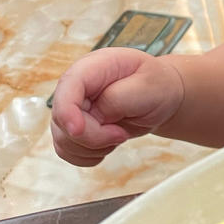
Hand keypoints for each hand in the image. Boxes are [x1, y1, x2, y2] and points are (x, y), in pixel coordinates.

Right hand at [50, 47, 185, 166]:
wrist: (160, 96)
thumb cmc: (155, 86)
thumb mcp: (148, 86)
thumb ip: (118, 98)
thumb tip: (95, 115)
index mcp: (93, 67)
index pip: (68, 86)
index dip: (66, 111)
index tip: (78, 130)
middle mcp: (76, 87)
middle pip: (62, 120)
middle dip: (93, 137)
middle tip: (122, 134)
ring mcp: (73, 108)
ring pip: (63, 140)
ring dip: (93, 148)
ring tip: (119, 135)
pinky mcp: (74, 128)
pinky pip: (68, 151)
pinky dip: (88, 156)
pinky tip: (108, 145)